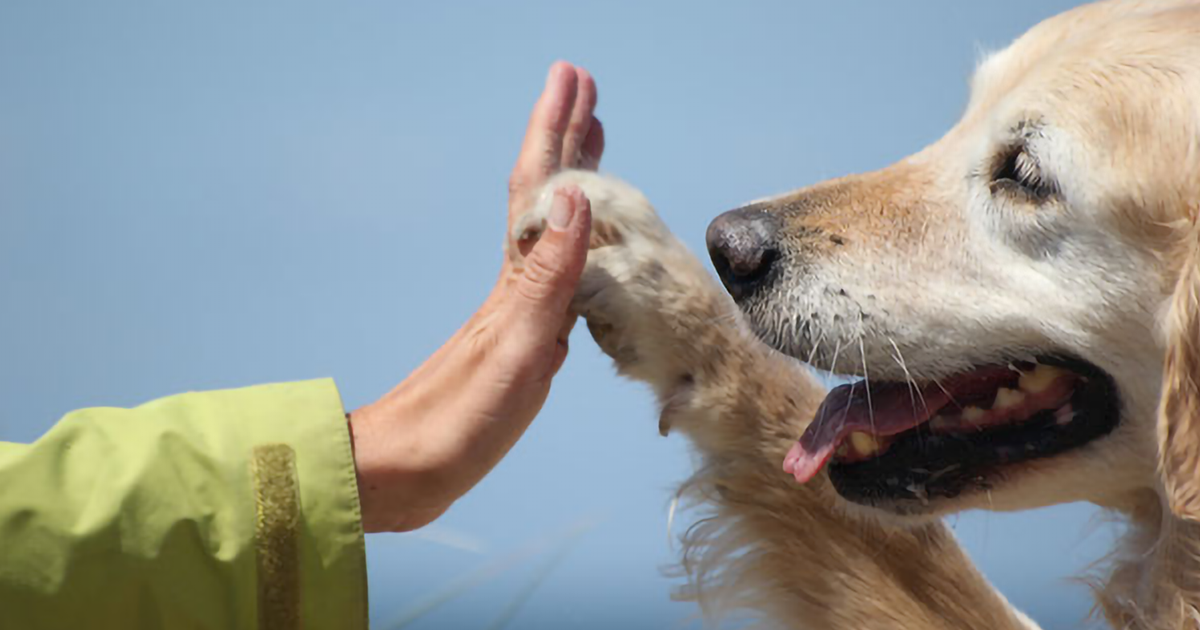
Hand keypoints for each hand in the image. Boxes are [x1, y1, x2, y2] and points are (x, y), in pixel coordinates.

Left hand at [349, 62, 603, 532]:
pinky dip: (575, 244)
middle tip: (585, 90)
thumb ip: (549, 277)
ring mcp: (515, 312)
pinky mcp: (518, 343)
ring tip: (590, 148)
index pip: (541, 189)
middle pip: (544, 197)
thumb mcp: (515, 348)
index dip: (557, 132)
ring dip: (571, 183)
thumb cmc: (456, 421)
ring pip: (551, 229)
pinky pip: (557, 272)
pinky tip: (581, 249)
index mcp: (516, 282)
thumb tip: (578, 197)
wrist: (404, 475)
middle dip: (565, 140)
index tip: (573, 79)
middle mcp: (515, 286)